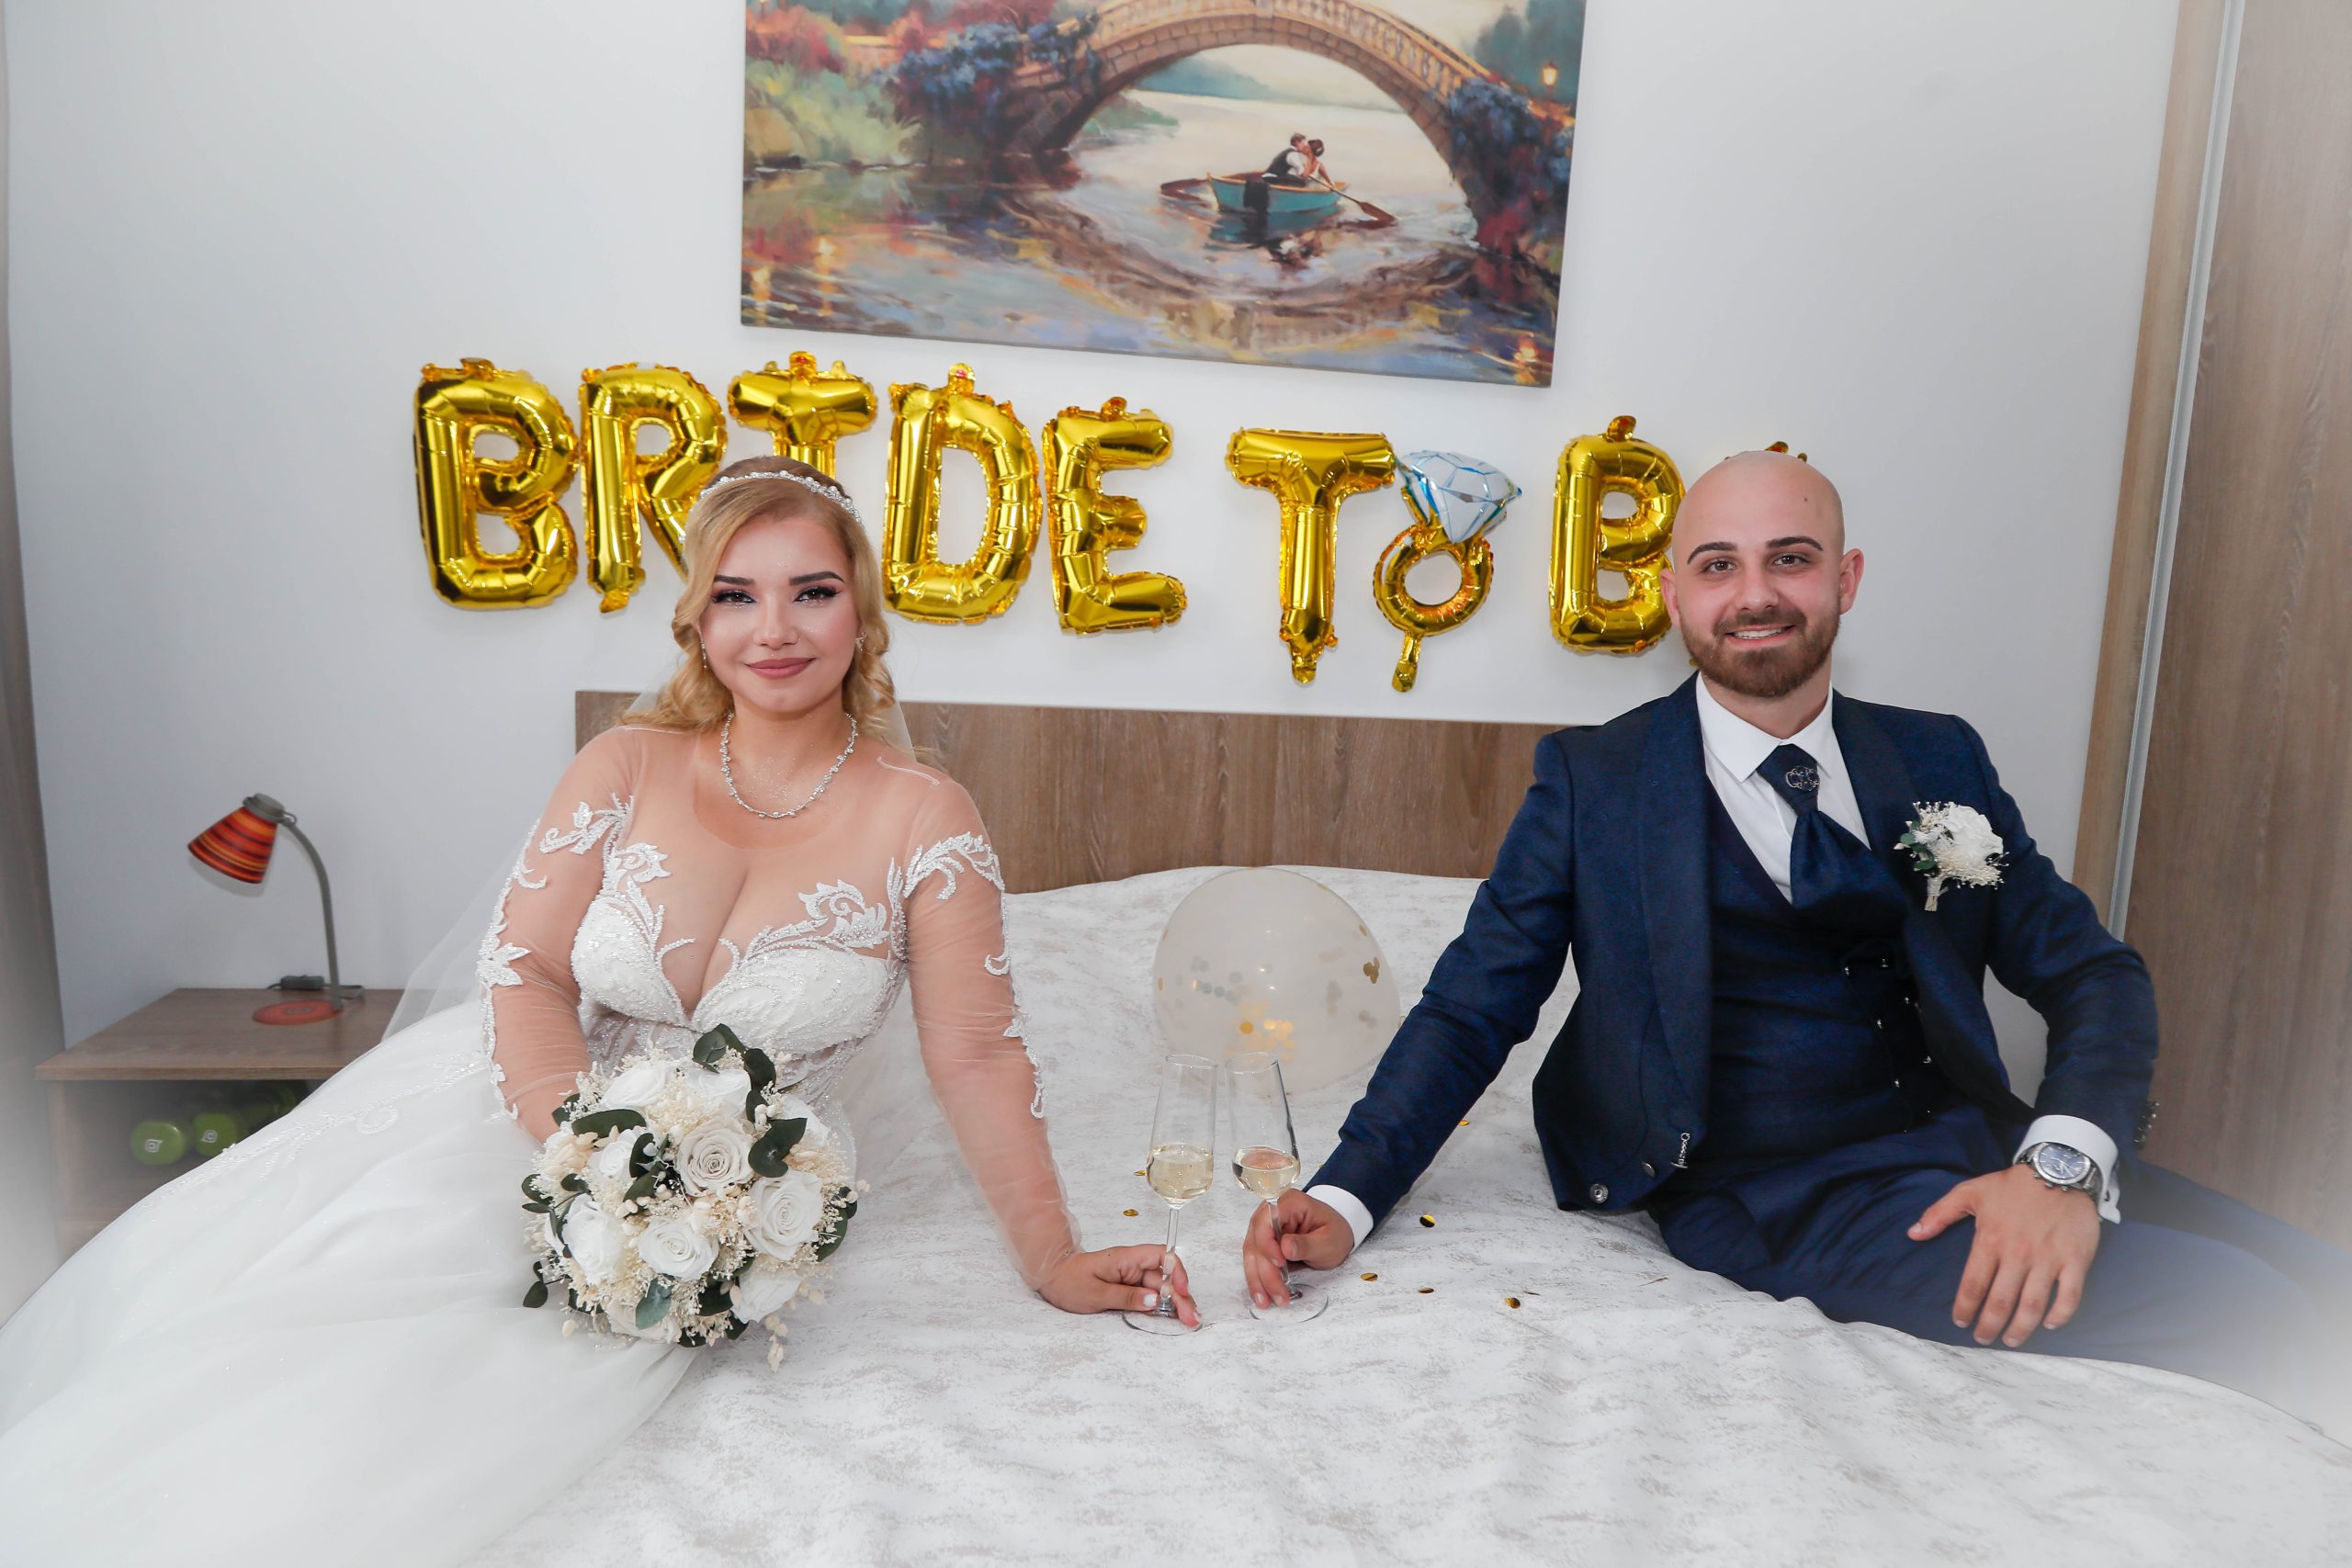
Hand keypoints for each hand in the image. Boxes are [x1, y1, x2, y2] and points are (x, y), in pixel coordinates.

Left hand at [1039, 1245, 1197, 1327]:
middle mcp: (1132, 1265)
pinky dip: (1163, 1305)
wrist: (1052, 1276)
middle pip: (1165, 1277)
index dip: (1176, 1271)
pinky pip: (1150, 1294)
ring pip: (1161, 1287)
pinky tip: (1174, 1316)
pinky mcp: (1129, 1287)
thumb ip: (1126, 1297)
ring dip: (1176, 1303)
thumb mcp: (1095, 1294)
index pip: (1160, 1256)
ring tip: (1189, 1320)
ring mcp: (1131, 1276)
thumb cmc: (1069, 1281)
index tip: (1182, 1291)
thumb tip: (1155, 1300)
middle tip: (1192, 1318)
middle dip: (1180, 1297)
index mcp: (1125, 1258)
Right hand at [1242, 1189, 1353, 1308]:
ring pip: (1252, 1254)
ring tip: (1265, 1301)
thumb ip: (1306, 1244)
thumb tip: (1284, 1248)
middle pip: (1257, 1240)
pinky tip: (1261, 1295)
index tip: (1279, 1263)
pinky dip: (1258, 1279)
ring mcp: (1265, 1227)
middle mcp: (1271, 1211)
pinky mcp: (1263, 1242)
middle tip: (1278, 1294)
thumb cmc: (1334, 1232)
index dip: (1267, 1242)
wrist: (1336, 1233)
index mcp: (1290, 1203)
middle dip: (1265, 1271)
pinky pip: (1255, 1260)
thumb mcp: (1328, 1241)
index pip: (1267, 1219)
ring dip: (1257, 1279)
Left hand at [1910, 1164, 2100, 1347]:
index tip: (1960, 1321)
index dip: (1965, 1308)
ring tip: (2011, 1341)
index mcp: (1990, 1240)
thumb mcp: (1969, 1192)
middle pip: (2001, 1301)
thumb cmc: (2012, 1185)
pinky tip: (2049, 1325)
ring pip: (2033, 1304)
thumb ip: (1939, 1213)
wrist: (2059, 1170)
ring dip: (2021, 1328)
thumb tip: (1913, 1233)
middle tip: (1983, 1339)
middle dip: (1989, 1326)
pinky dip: (2061, 1314)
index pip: (1972, 1284)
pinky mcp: (2076, 1260)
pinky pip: (2069, 1295)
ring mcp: (2048, 1259)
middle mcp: (2018, 1254)